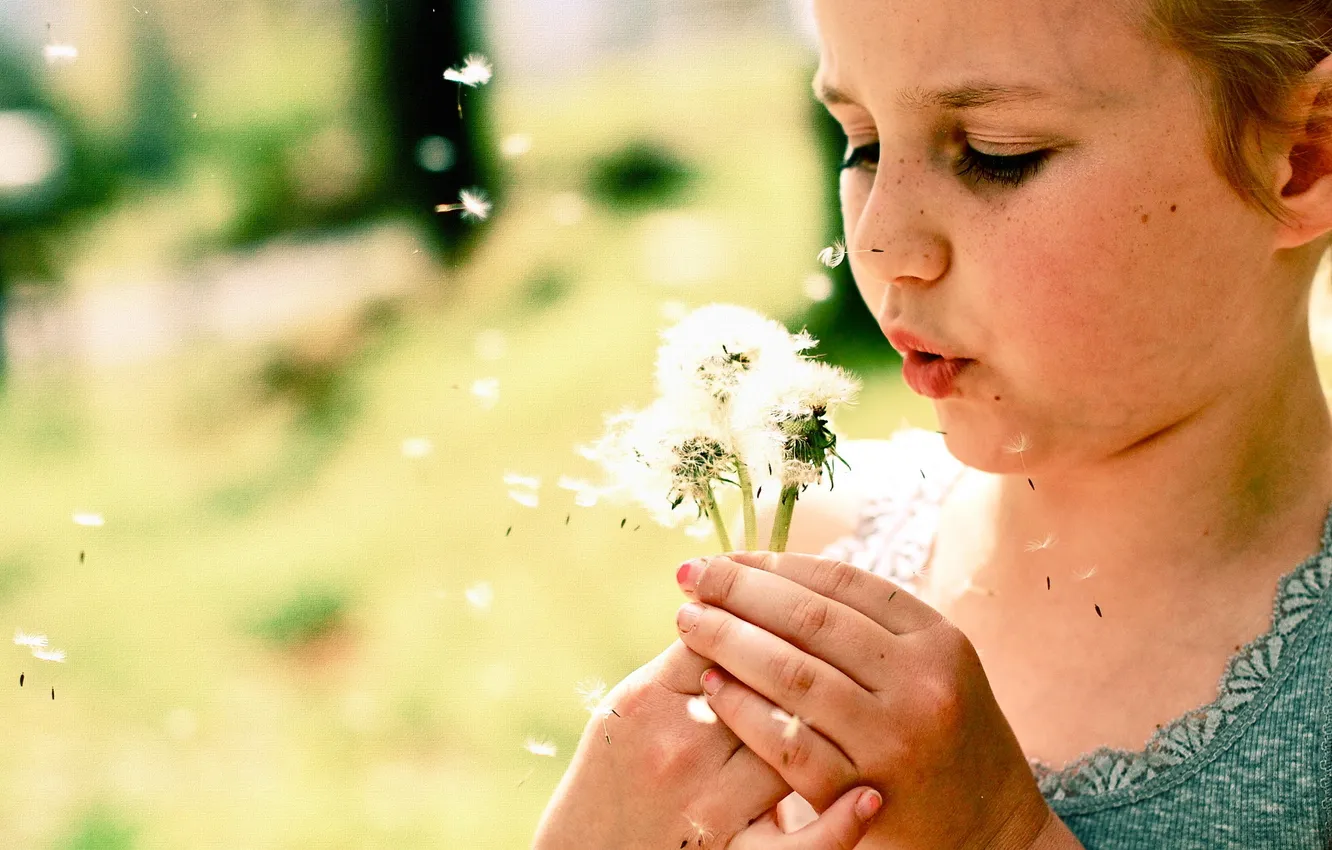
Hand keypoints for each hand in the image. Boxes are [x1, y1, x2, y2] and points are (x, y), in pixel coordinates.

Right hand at [532, 598, 883, 849]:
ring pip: (789, 749)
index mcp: (650, 700)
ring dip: (826, 725)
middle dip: (802, 661)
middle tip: (836, 650)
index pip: (724, 638)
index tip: (789, 601)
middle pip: (765, 685)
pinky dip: (836, 826)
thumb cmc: (613, 771)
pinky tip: (869, 797)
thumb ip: (685, 658)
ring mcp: (706, 808)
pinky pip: (793, 847)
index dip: (761, 613)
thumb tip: (744, 599)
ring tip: (861, 706)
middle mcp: (679, 749)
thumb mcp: (631, 705)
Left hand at [673, 552, 1053, 849]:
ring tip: (689, 621)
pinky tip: (710, 686)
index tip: (726, 557)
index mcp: (938, 640)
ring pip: (792, 673)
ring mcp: (893, 740)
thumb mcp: (935, 667)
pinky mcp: (861, 792)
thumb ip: (872, 626)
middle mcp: (921, 684)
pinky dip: (741, 708)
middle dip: (740, 591)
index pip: (840, 582)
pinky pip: (786, 740)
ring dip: (729, 640)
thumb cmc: (947, 738)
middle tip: (692, 577)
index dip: (774, 563)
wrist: (990, 836)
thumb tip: (774, 572)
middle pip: (810, 619)